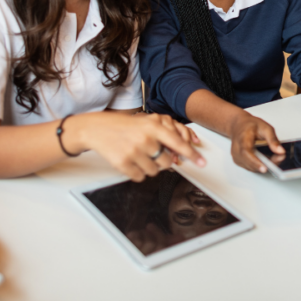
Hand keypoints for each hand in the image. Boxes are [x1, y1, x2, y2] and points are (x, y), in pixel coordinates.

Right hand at [78, 112, 204, 181]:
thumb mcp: (148, 123)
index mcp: (154, 126)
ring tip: (138, 155)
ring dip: (149, 167)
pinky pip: (140, 177)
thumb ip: (165, 134)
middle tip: (151, 153)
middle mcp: (146, 138)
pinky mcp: (123, 163)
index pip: (178, 143)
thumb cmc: (126, 126)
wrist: (98, 128)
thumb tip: (180, 153)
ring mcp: (134, 151)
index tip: (202, 163)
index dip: (192, 154)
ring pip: (154, 171)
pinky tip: (130, 161)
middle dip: (162, 161)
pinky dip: (137, 172)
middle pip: (167, 162)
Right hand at [229, 112, 282, 172]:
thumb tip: (281, 151)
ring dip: (264, 165)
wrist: (239, 125)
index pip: (246, 153)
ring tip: (275, 158)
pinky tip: (267, 159)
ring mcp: (236, 157)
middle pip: (250, 162)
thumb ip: (273, 140)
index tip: (265, 168)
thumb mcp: (265, 128)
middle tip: (279, 158)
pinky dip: (260, 165)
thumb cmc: (250, 125)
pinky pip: (251, 167)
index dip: (255, 162)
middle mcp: (237, 150)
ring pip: (251, 167)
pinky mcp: (239, 161)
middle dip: (266, 164)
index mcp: (242, 138)